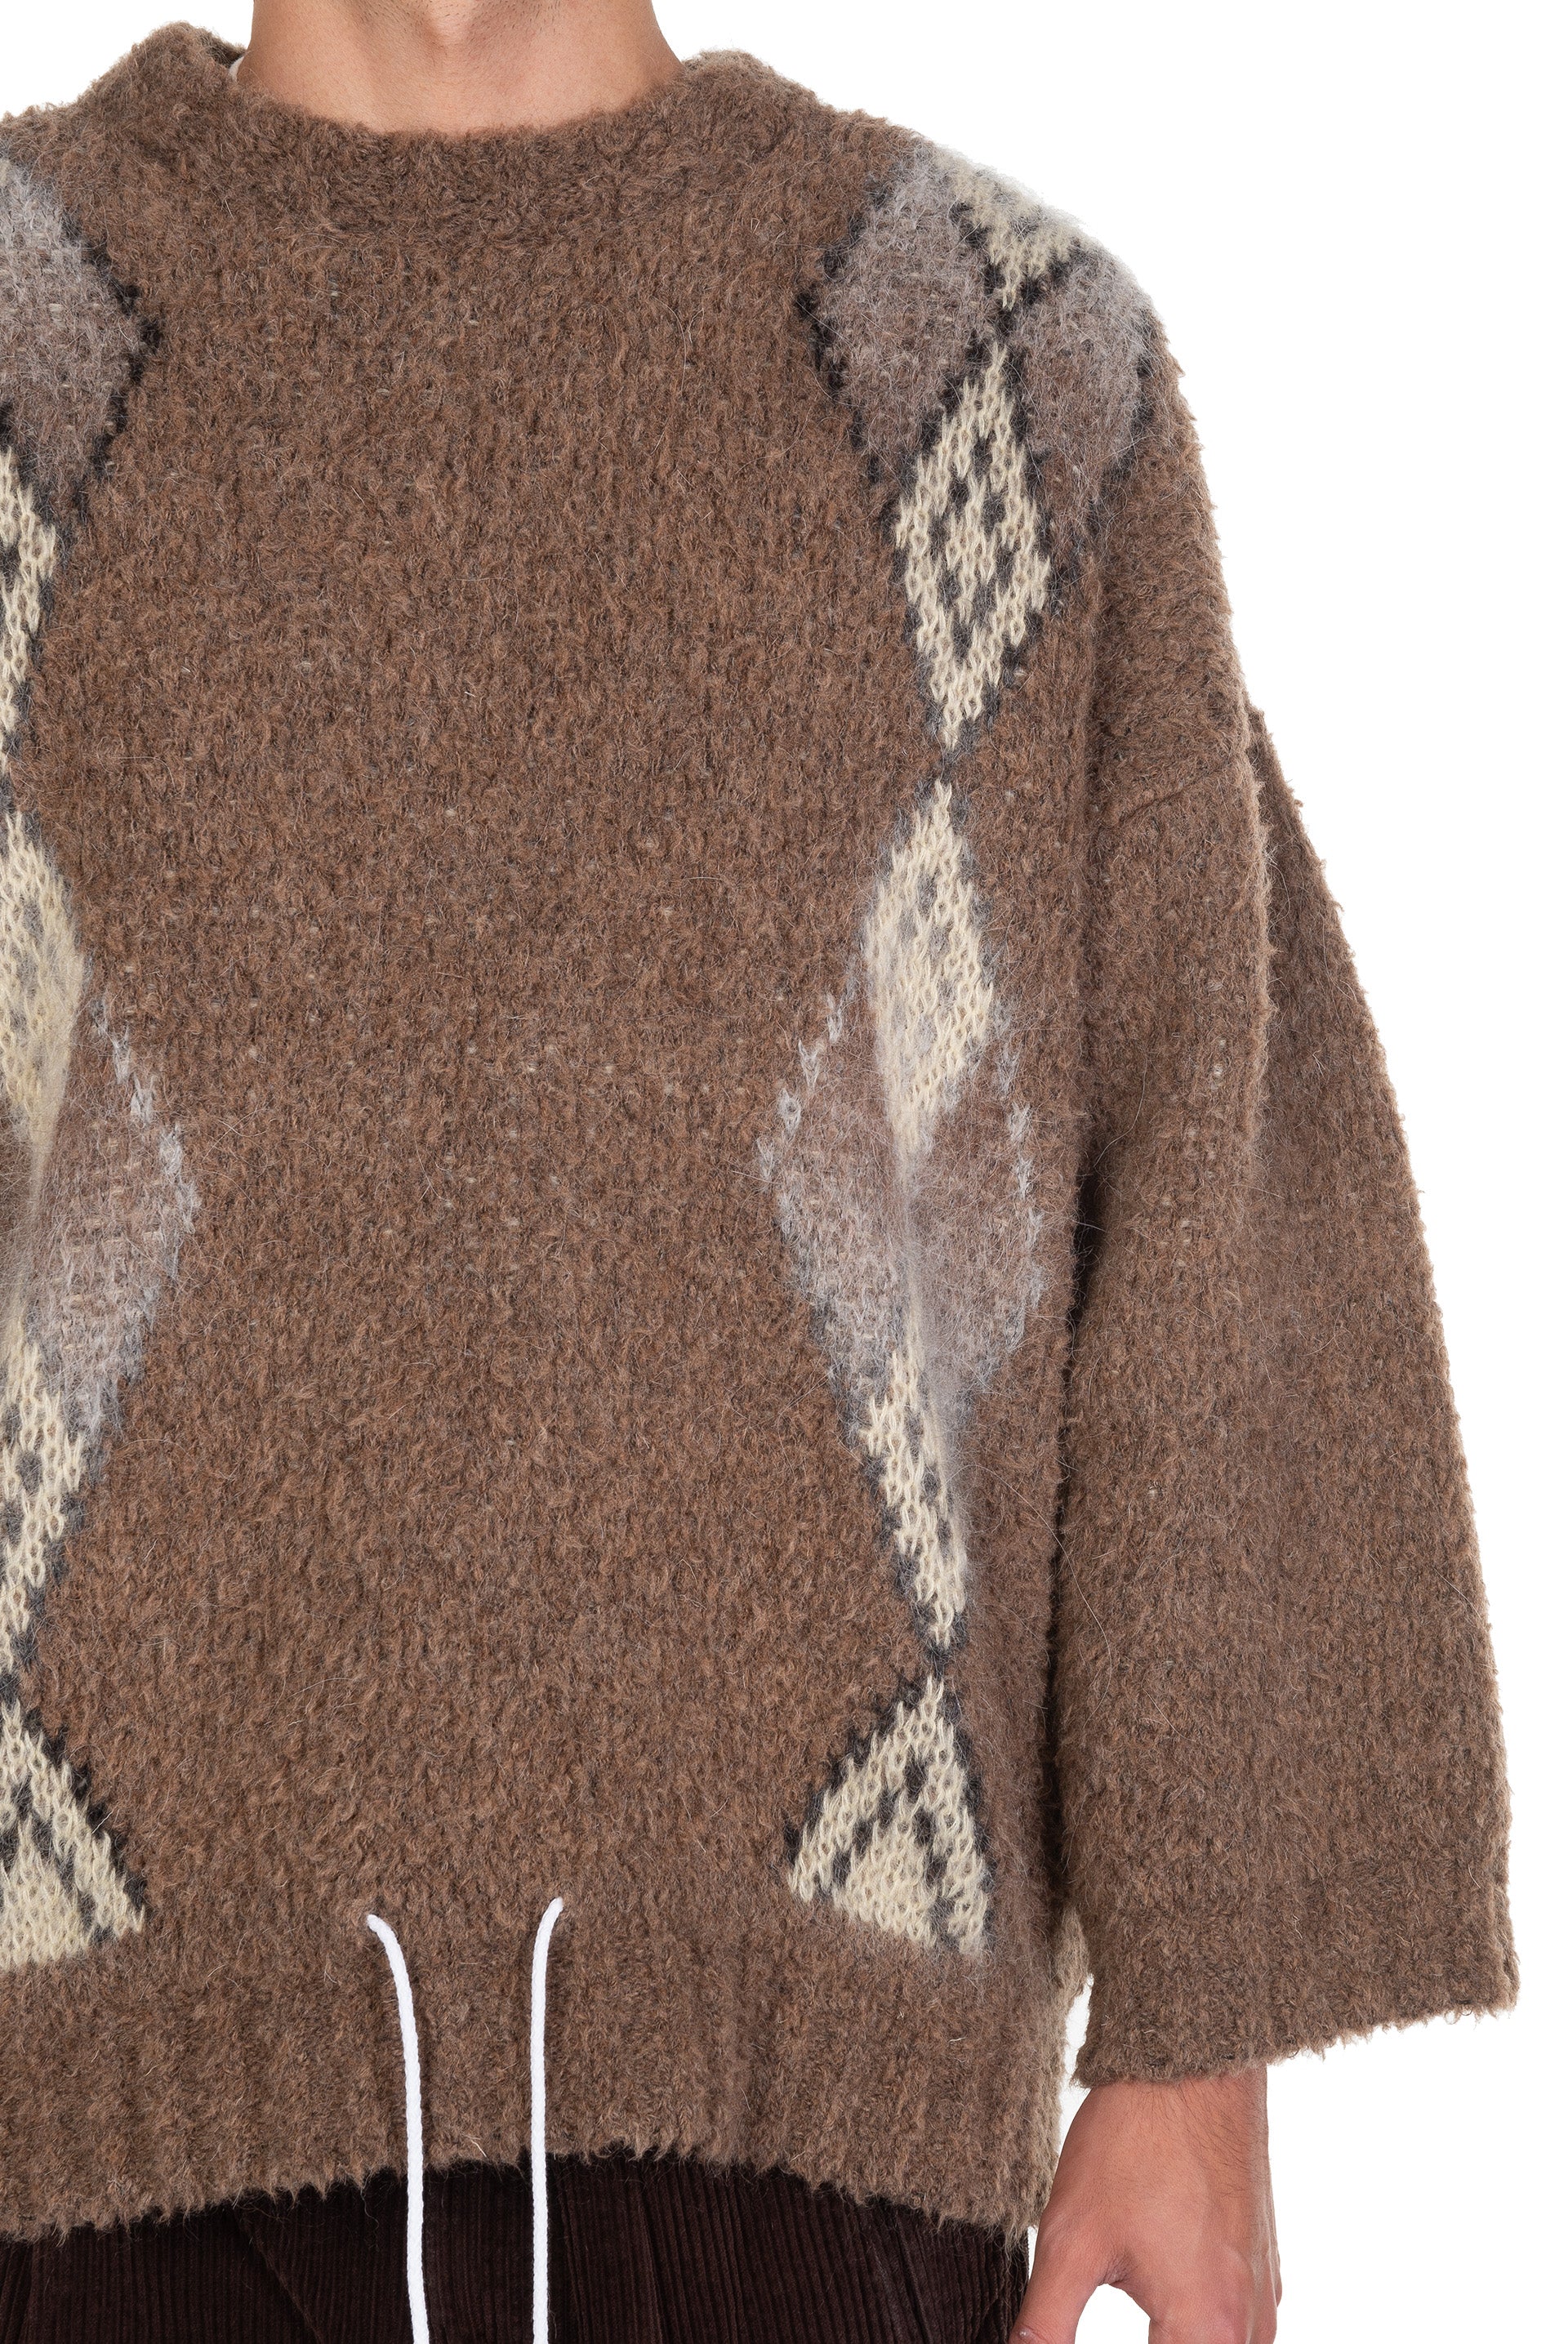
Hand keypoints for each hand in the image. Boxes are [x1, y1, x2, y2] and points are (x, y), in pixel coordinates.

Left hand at [1011, 2068, 1280, 2342]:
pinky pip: (1242, 2329)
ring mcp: (1264, 2293)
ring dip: (1180, 2342)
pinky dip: (1203, 2331)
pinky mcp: (1264, 2266)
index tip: (1065, 2341)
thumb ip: (1046, 2323)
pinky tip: (1163, 2308)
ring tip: (1141, 2322)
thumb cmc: (1134, 2140)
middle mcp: (1249, 2322)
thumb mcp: (1069, 2238)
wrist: (1192, 2061)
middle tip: (1105, 2311)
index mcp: (1205, 2327)